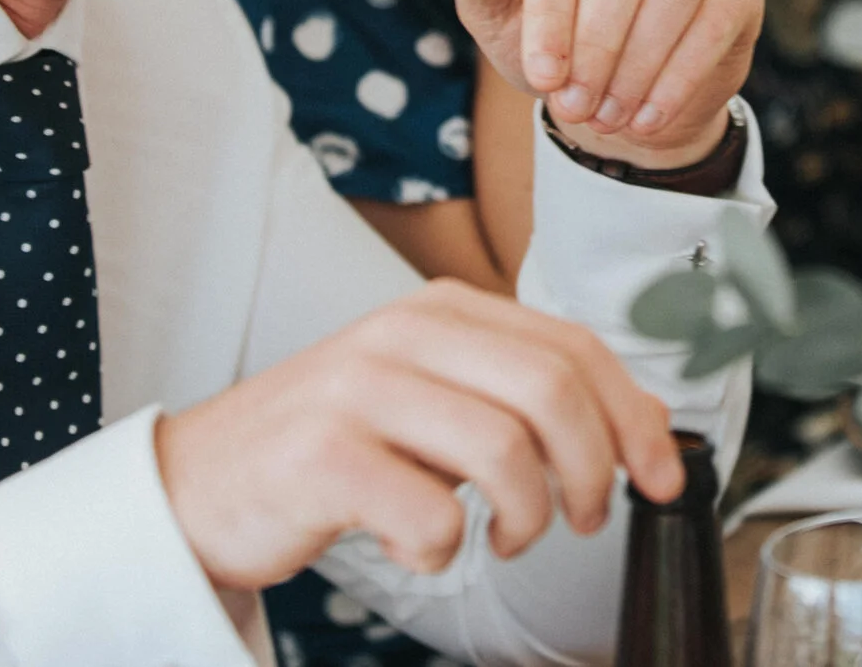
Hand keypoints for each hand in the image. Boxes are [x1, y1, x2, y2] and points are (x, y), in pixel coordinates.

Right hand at [154, 280, 684, 588]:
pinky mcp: (322, 457)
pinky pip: (431, 516)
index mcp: (441, 309)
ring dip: (527, 518)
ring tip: (502, 538)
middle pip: (552, 391)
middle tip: (580, 519)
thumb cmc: (333, 447)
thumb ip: (521, 394)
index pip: (574, 346)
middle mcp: (402, 333)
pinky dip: (443, 551)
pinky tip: (419, 546)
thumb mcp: (432, 397)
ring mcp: (358, 389)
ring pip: (505, 451)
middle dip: (593, 470)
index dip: (636, 416)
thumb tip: (644, 422)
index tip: (664, 476)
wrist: (198, 482)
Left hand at [432, 0, 763, 167]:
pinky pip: (718, 16)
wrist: (617, 76)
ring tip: (604, 114)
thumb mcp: (498, 10)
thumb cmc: (549, 31)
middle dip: (597, 44)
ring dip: (637, 65)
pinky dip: (679, 76)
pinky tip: (646, 114)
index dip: (552, 10)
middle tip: (574, 105)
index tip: (541, 76)